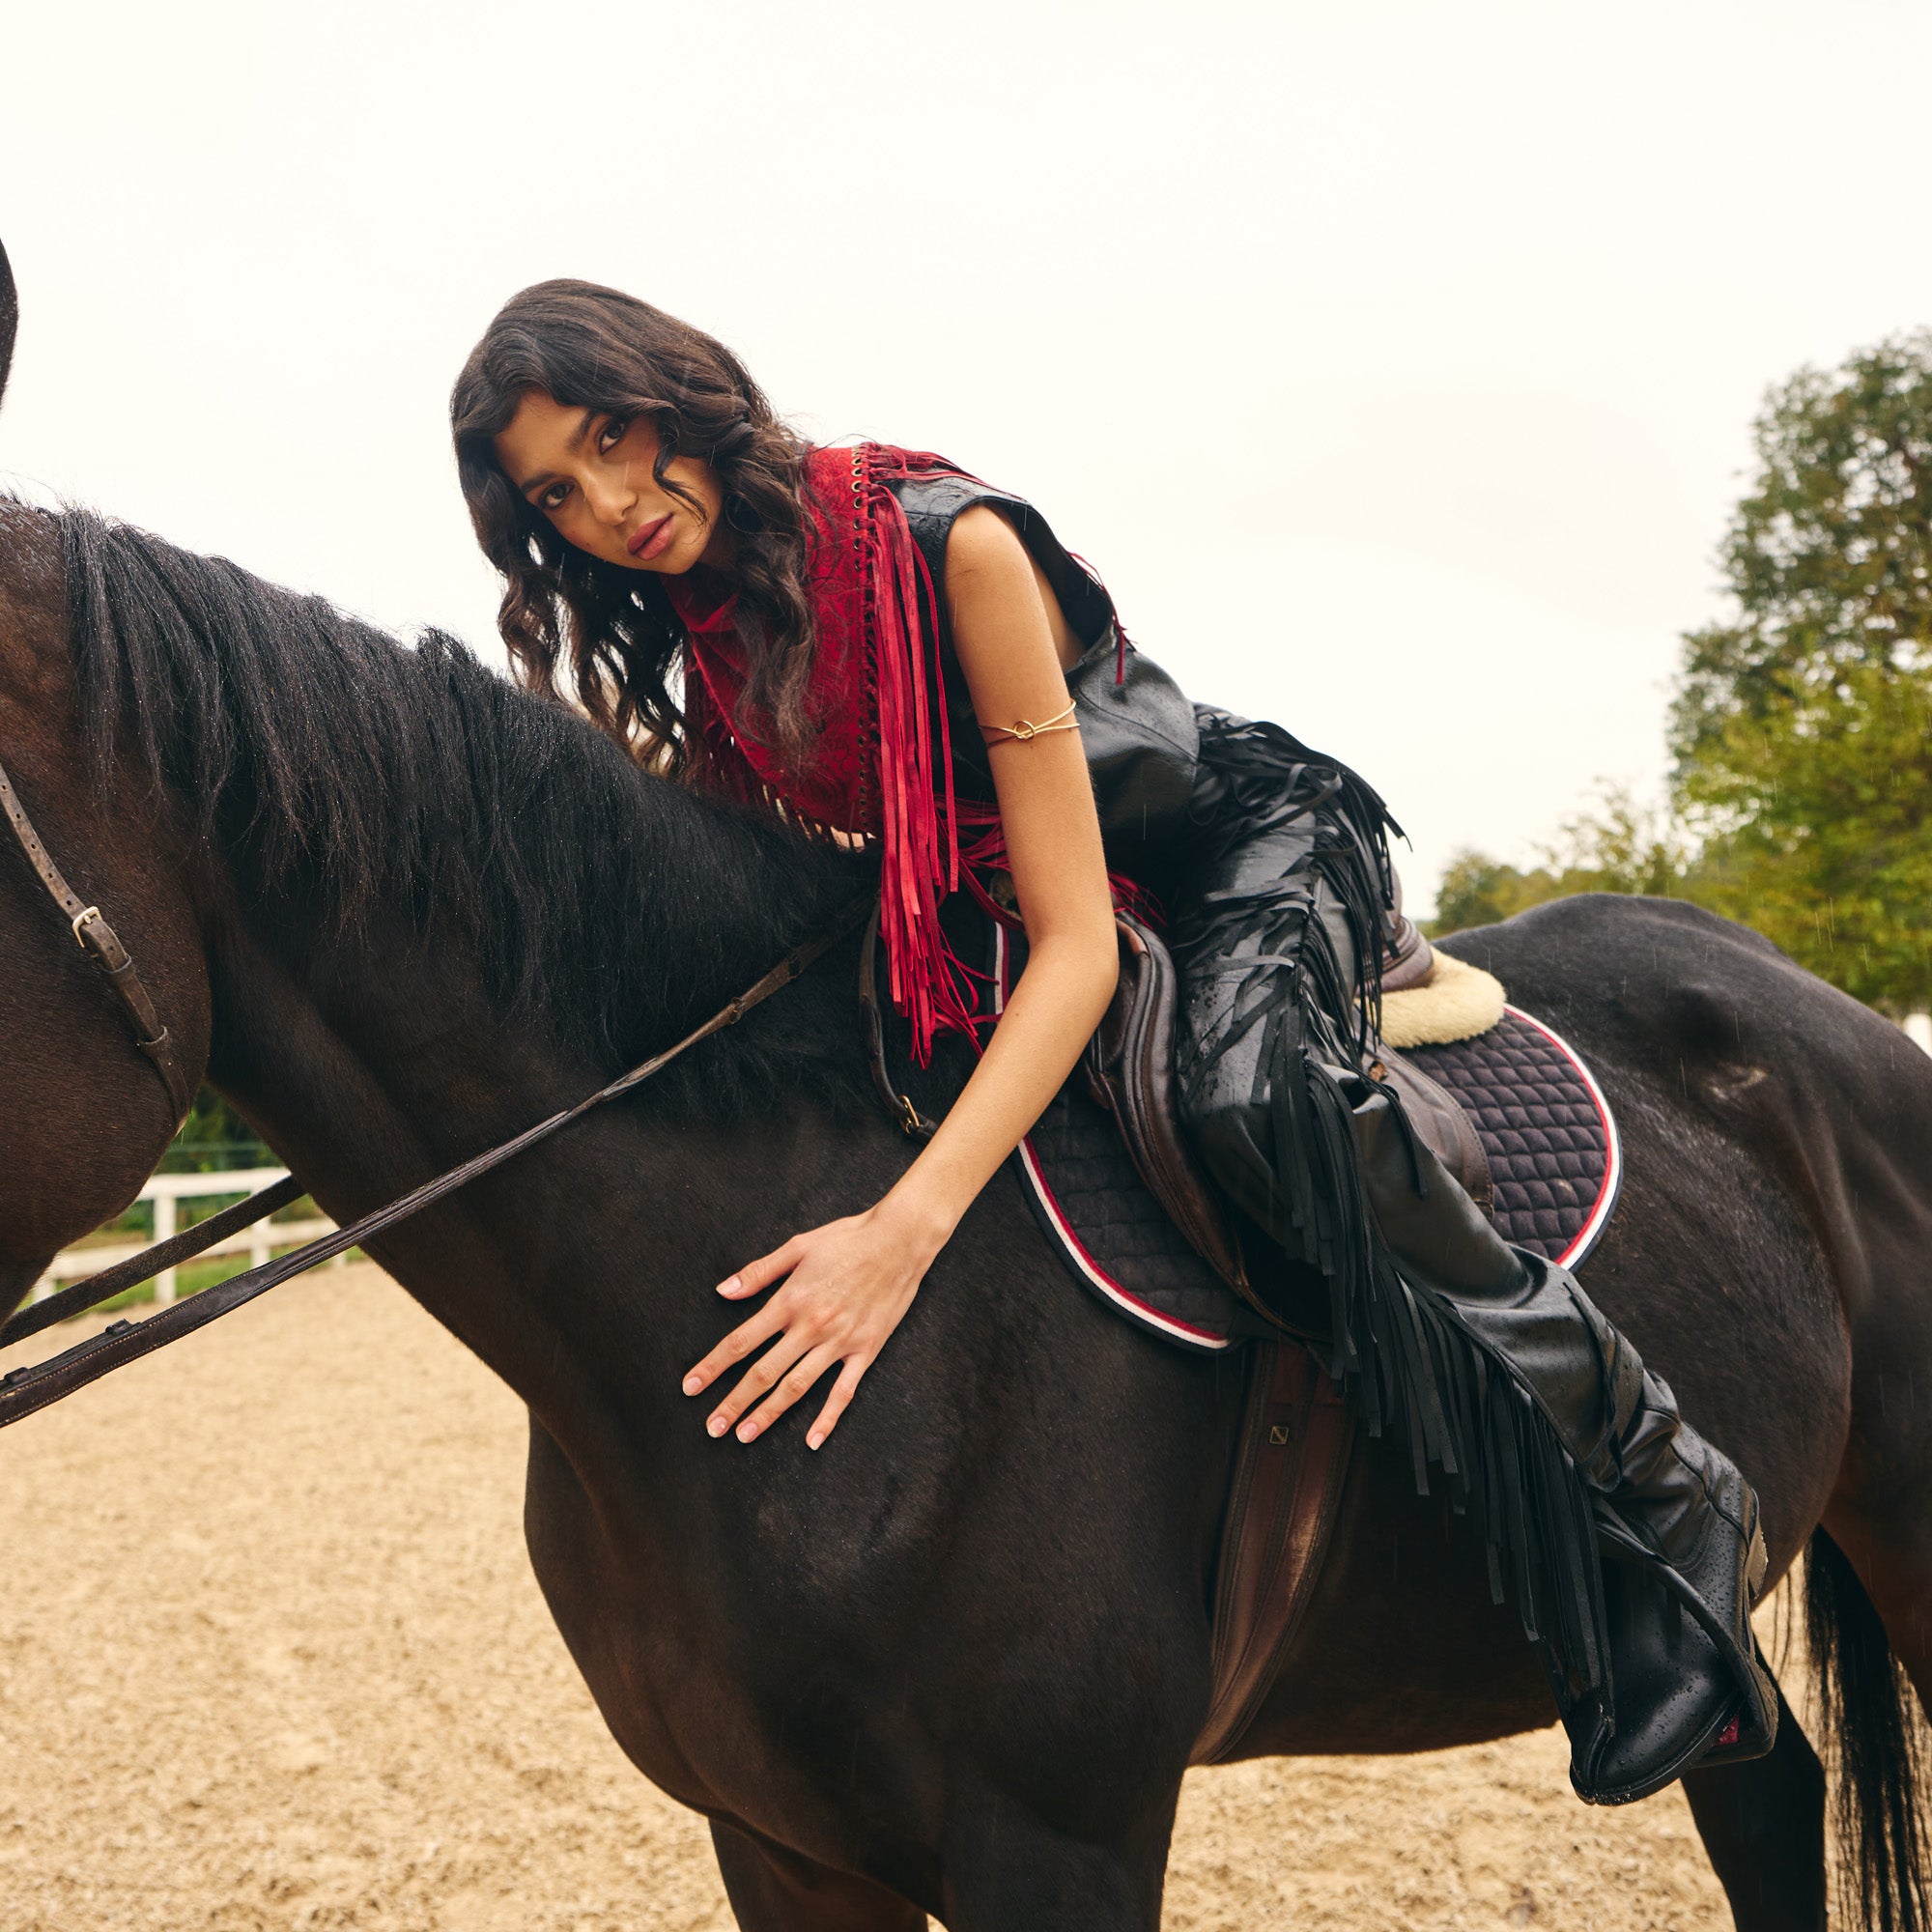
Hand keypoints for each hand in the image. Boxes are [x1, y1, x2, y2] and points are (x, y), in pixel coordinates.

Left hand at [681, 1200, 940, 1450]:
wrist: (900, 1240)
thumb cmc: (848, 1239)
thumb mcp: (798, 1246)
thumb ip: (758, 1272)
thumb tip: (723, 1291)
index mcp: (790, 1301)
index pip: (741, 1341)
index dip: (712, 1366)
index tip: (691, 1387)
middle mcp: (811, 1327)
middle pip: (763, 1372)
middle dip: (734, 1402)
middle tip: (713, 1427)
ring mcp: (839, 1342)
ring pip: (797, 1387)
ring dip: (768, 1414)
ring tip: (745, 1435)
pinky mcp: (866, 1350)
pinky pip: (844, 1391)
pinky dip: (828, 1418)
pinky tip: (812, 1440)